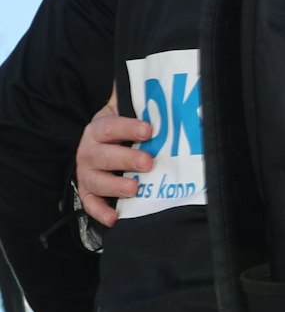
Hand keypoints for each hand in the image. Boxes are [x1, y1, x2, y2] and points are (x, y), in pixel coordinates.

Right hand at [77, 93, 155, 226]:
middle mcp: (89, 150)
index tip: (149, 130)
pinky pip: (90, 203)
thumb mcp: (131, 115)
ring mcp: (87, 172)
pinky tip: (115, 218)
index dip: (128, 128)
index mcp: (99, 129)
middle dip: (126, 159)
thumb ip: (144, 107)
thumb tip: (169, 93)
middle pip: (103, 154)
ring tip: (135, 188)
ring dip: (115, 185)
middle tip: (147, 162)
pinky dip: (100, 212)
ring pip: (96, 180)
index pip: (110, 126)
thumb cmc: (126, 132)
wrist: (107, 143)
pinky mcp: (88, 191)